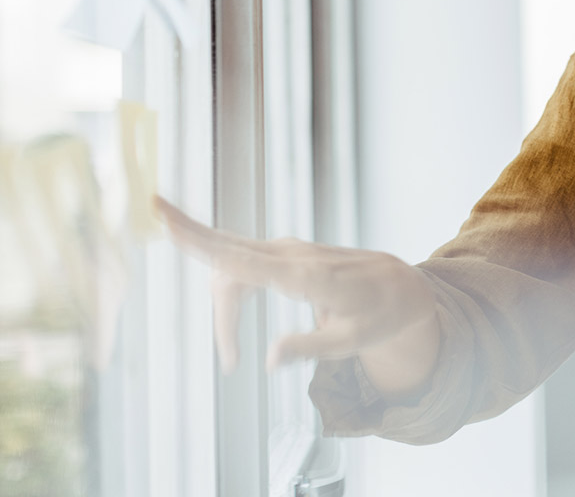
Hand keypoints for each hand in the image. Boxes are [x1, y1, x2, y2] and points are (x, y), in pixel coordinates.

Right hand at [156, 196, 439, 386]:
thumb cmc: (379, 315)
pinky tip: (226, 313)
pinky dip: (231, 292)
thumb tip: (267, 360)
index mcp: (306, 275)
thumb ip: (309, 347)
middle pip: (228, 256)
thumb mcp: (352, 341)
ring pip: (233, 265)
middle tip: (192, 283)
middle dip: (196, 251)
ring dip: (225, 310)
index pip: (243, 259)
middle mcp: (293, 256)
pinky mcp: (285, 256)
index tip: (168, 222)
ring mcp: (288, 252)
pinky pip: (244, 265)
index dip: (202, 241)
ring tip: (233, 356)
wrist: (400, 286)